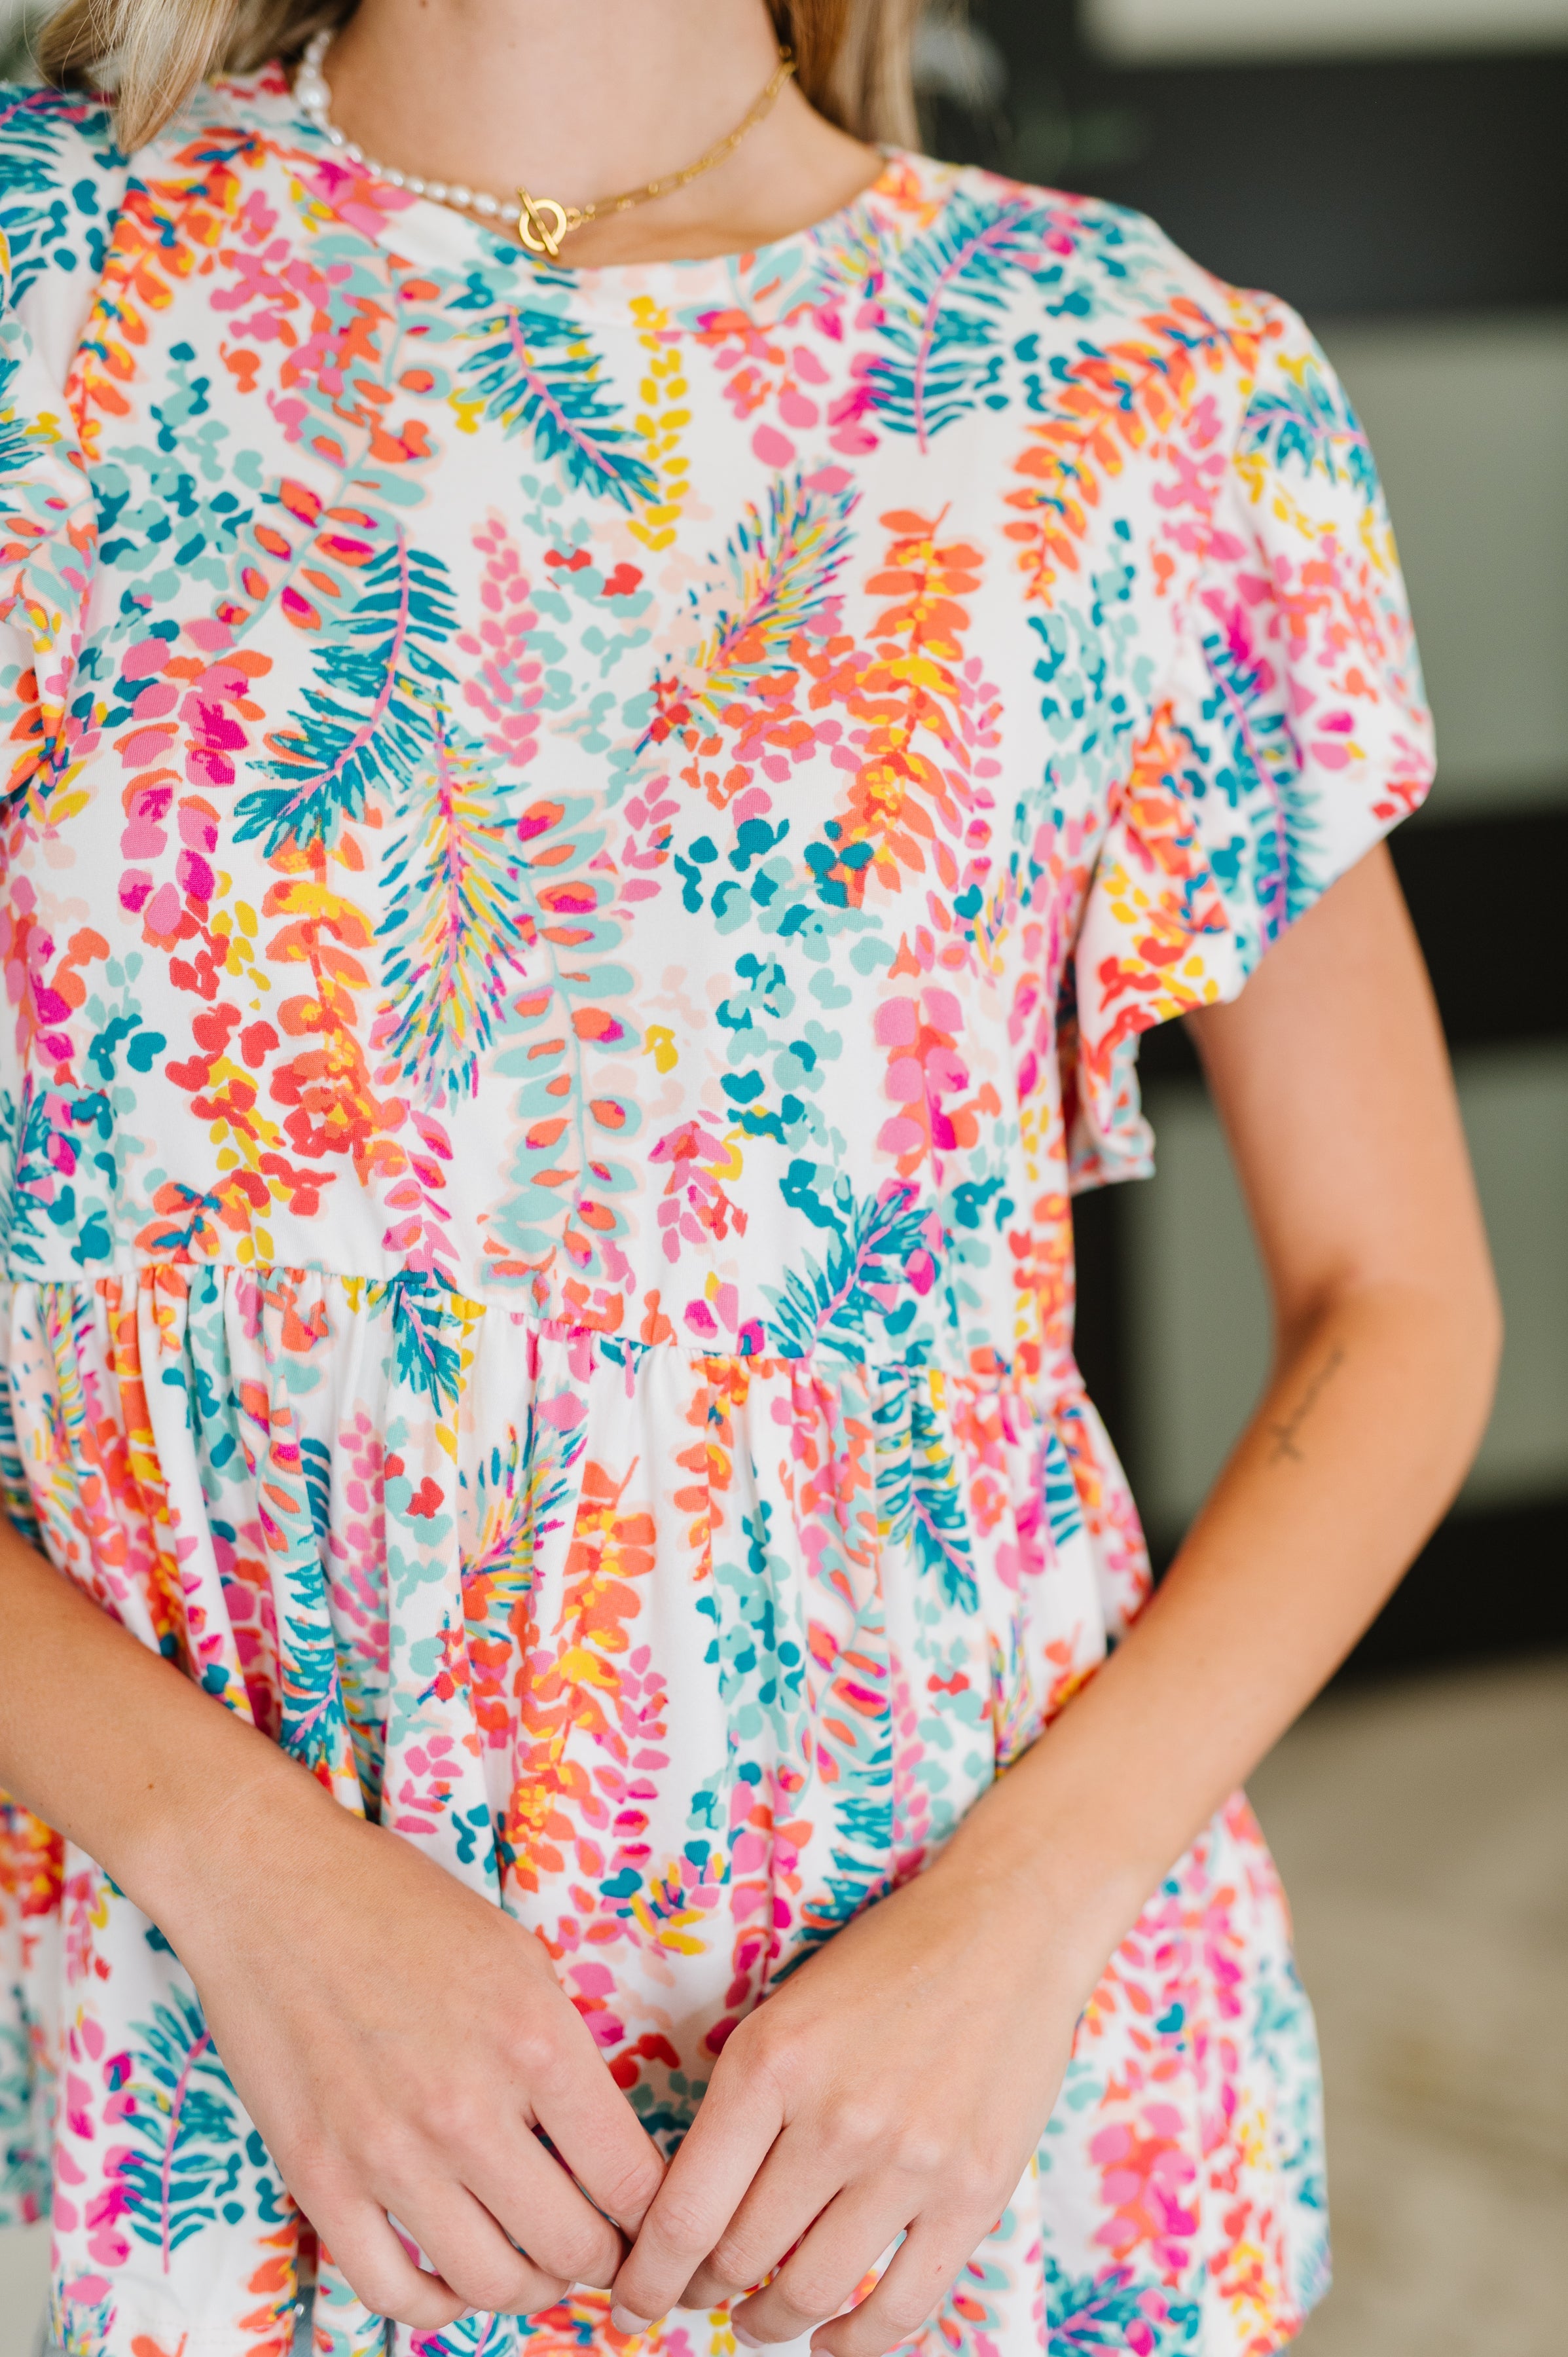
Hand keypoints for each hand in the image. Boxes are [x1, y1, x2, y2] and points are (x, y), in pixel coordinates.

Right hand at [162, 1773, 665, 2331]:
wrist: (269, 1887)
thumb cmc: (400, 1906)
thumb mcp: (516, 1955)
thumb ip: (561, 2052)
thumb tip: (601, 2146)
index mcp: (534, 2040)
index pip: (629, 2177)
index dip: (655, 2216)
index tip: (652, 2221)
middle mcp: (466, 2108)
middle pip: (571, 2247)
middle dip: (602, 2261)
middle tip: (603, 2250)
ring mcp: (387, 2152)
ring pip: (489, 2284)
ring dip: (528, 2290)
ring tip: (536, 2266)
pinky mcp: (318, 2180)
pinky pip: (390, 2291)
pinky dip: (435, 2304)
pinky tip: (452, 2277)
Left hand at [609, 1847, 1084, 2355]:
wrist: (1006, 1927)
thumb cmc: (884, 1963)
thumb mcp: (785, 2013)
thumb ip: (740, 2108)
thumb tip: (690, 2215)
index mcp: (770, 2064)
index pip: (685, 2213)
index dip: (648, 2278)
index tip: (631, 2301)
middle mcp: (834, 2119)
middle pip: (739, 2258)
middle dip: (704, 2292)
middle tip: (697, 2295)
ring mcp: (909, 2162)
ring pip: (810, 2292)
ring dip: (769, 2321)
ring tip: (759, 2317)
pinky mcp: (974, 2194)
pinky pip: (902, 2307)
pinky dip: (855, 2341)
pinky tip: (832, 2338)